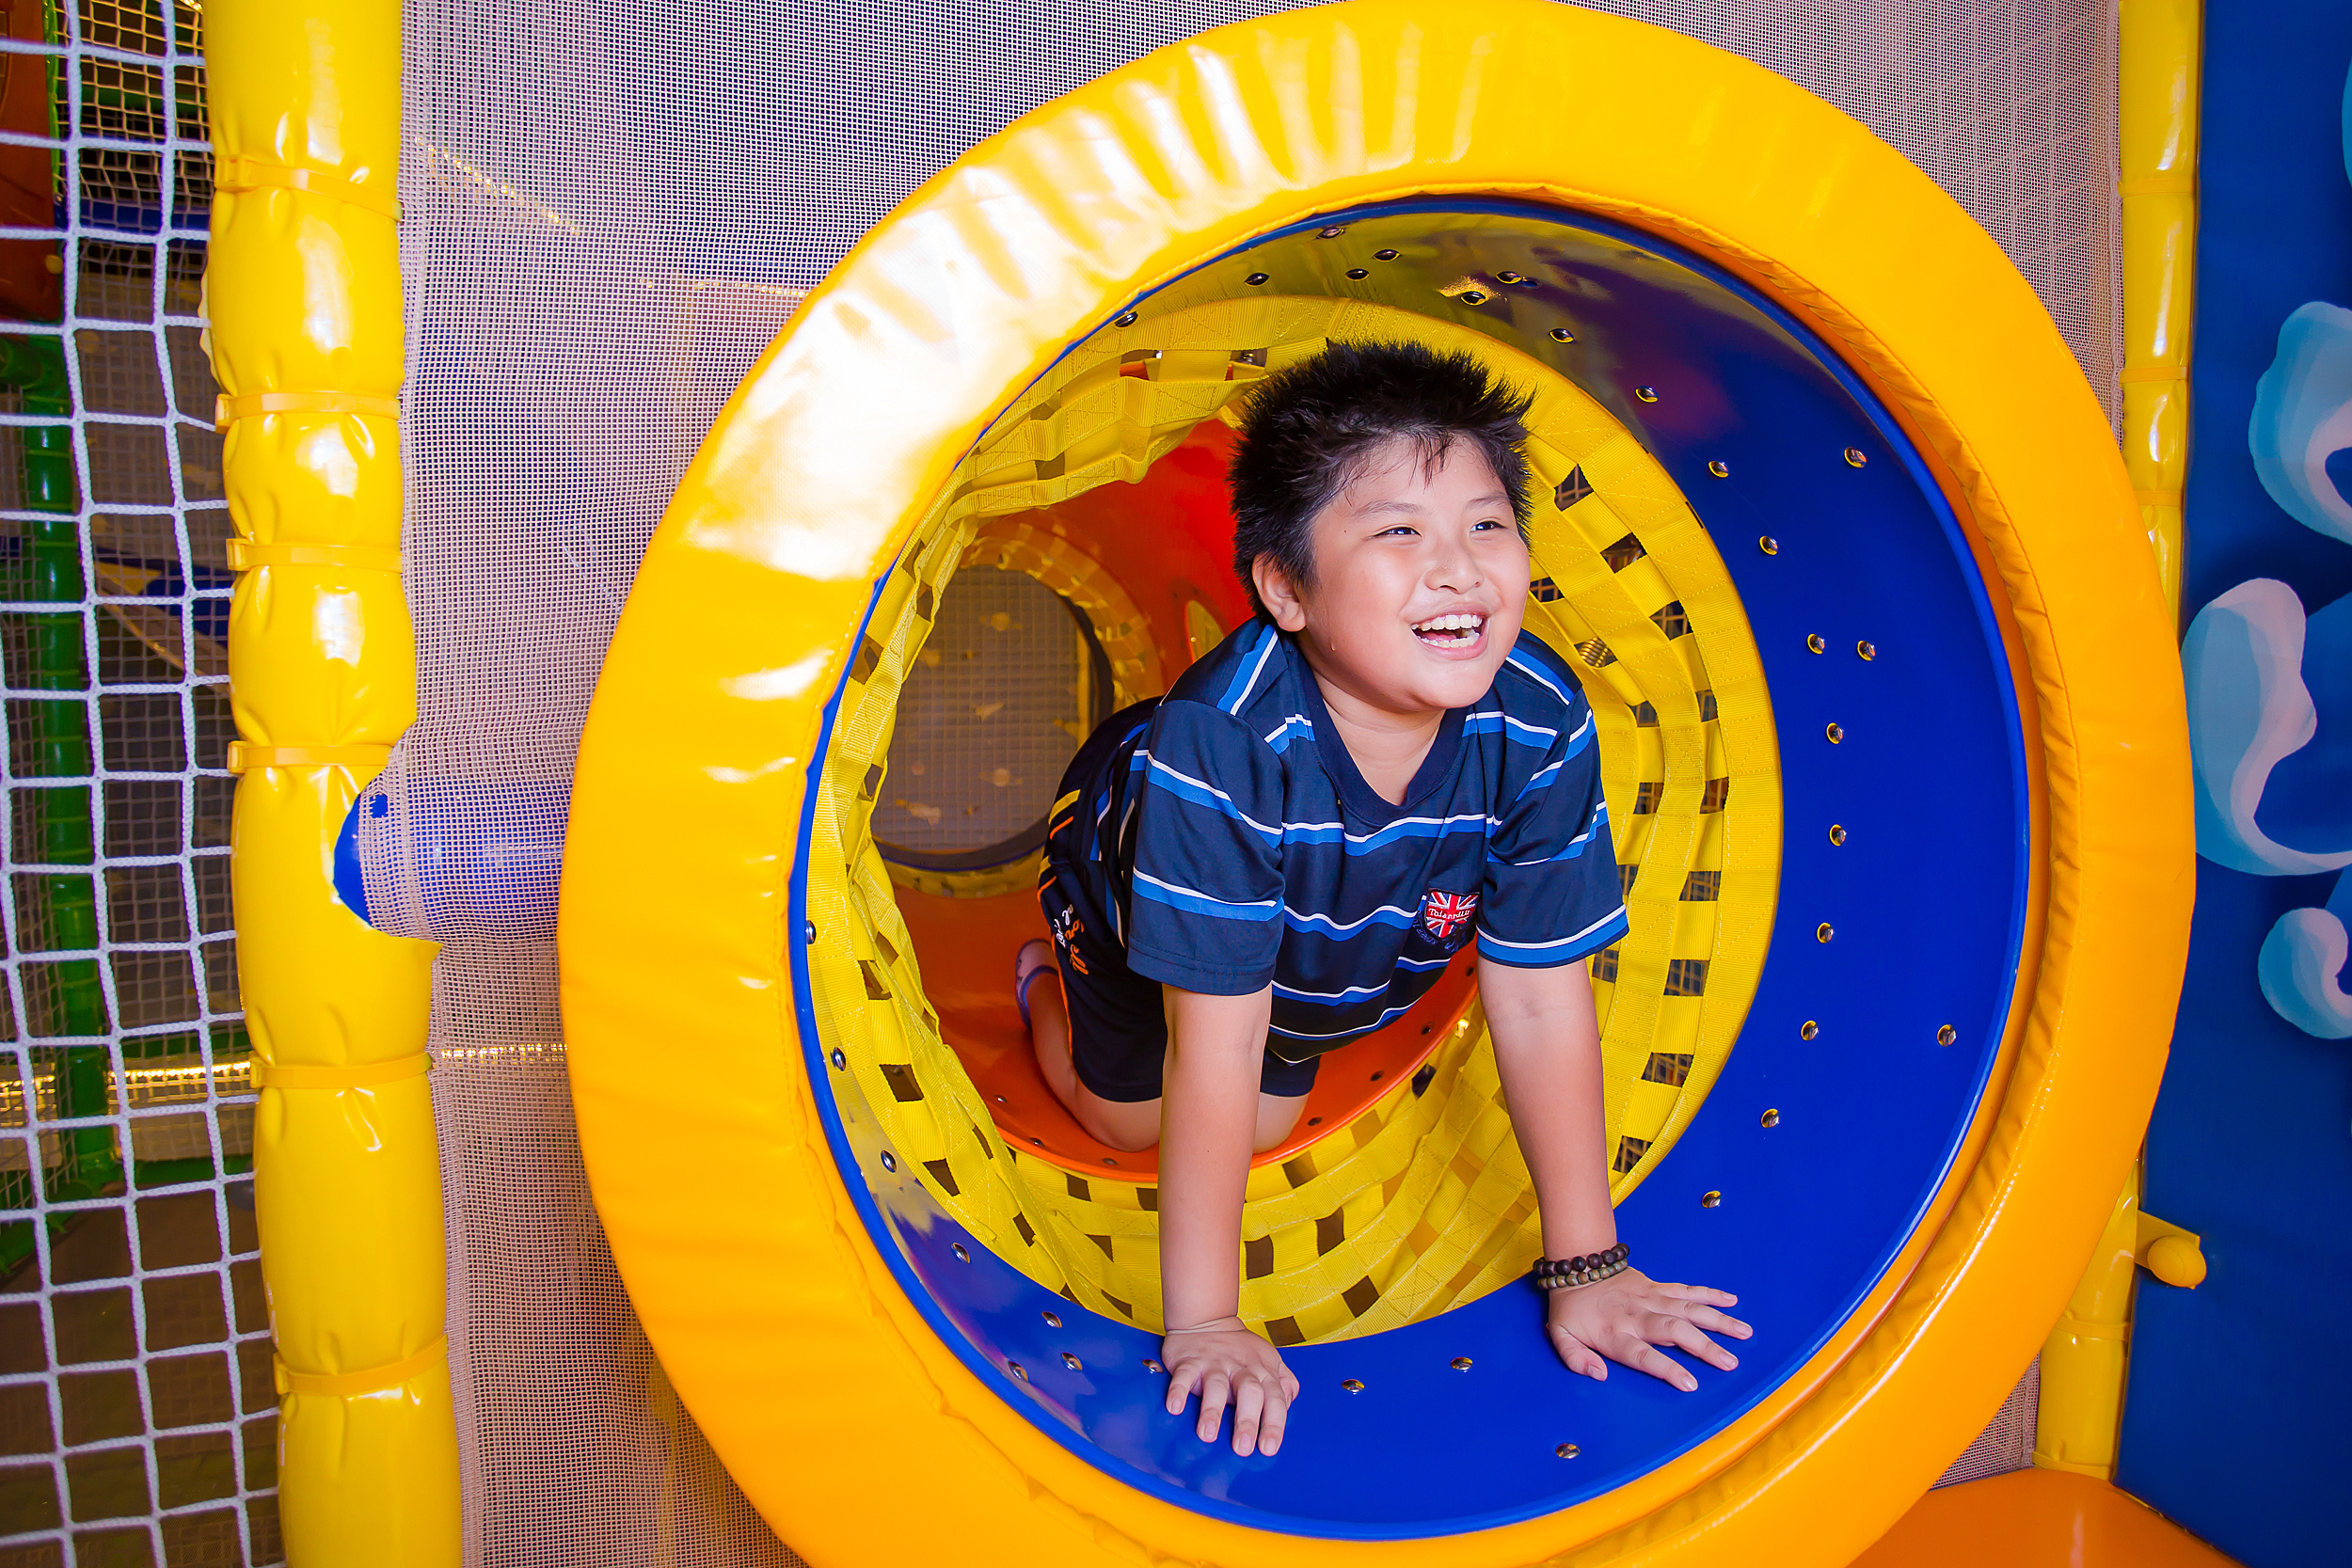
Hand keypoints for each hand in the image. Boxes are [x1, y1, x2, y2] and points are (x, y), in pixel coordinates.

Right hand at [1161, 1316, 1300, 1455]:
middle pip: (1249, 1392)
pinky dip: (1179, 1390)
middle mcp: (1241, 1367)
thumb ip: (1284, 1383)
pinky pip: (1184, 1375)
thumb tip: (1289, 1404)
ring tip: (1208, 1434)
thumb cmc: (1240, 1350)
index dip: (1274, 1423)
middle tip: (1242, 1448)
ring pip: (1216, 1385)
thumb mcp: (1269, 1361)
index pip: (1275, 1398)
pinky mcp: (1189, 1360)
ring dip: (1212, 1410)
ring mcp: (1214, 1363)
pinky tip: (1175, 1407)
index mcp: (1263, 1370)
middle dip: (1247, 1421)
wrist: (1207, 1320)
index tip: (1269, 1448)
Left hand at [1545, 1269, 1750, 1390]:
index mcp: (1616, 1334)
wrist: (1577, 1267)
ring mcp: (1651, 1299)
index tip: (1690, 1384)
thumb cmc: (1571, 1309)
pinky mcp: (1658, 1286)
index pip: (1644, 1355)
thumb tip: (1599, 1375)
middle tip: (1730, 1363)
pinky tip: (1733, 1301)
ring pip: (1689, 1309)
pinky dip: (1710, 1294)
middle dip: (1704, 1347)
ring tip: (1745, 1333)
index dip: (1667, 1369)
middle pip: (1675, 1332)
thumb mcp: (1561, 1337)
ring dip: (1718, 1321)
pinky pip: (1687, 1290)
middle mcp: (1638, 1316)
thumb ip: (1576, 1359)